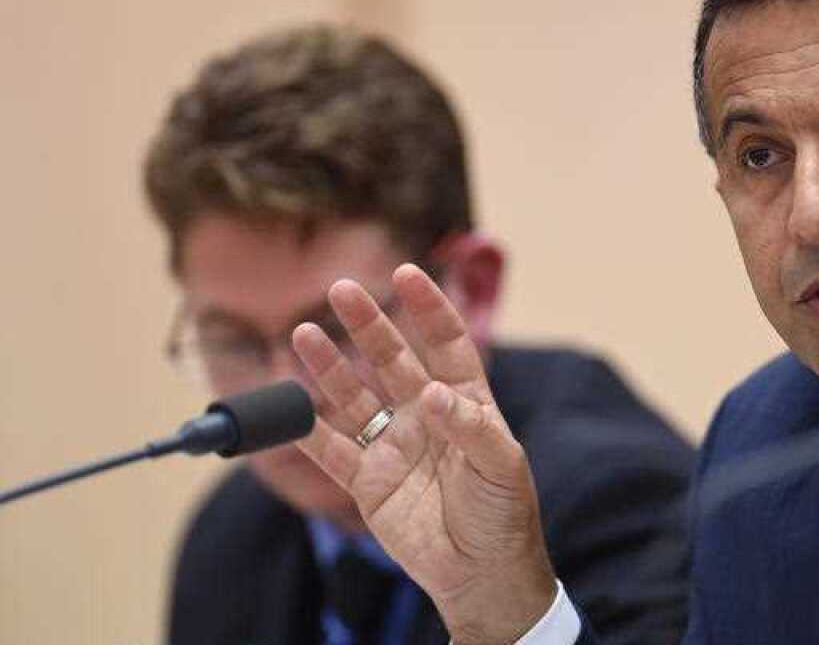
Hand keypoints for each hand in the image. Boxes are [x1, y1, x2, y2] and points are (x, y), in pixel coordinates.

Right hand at [290, 264, 556, 644]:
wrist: (482, 572)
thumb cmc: (503, 513)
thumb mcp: (502, 466)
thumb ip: (470, 427)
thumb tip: (433, 393)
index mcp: (466, 401)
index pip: (447, 343)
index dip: (428, 308)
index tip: (406, 273)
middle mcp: (425, 415)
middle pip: (391, 359)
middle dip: (368, 324)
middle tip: (341, 290)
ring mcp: (394, 445)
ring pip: (354, 397)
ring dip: (329, 367)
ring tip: (303, 333)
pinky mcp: (368, 482)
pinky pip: (332, 450)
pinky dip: (308, 430)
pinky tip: (288, 406)